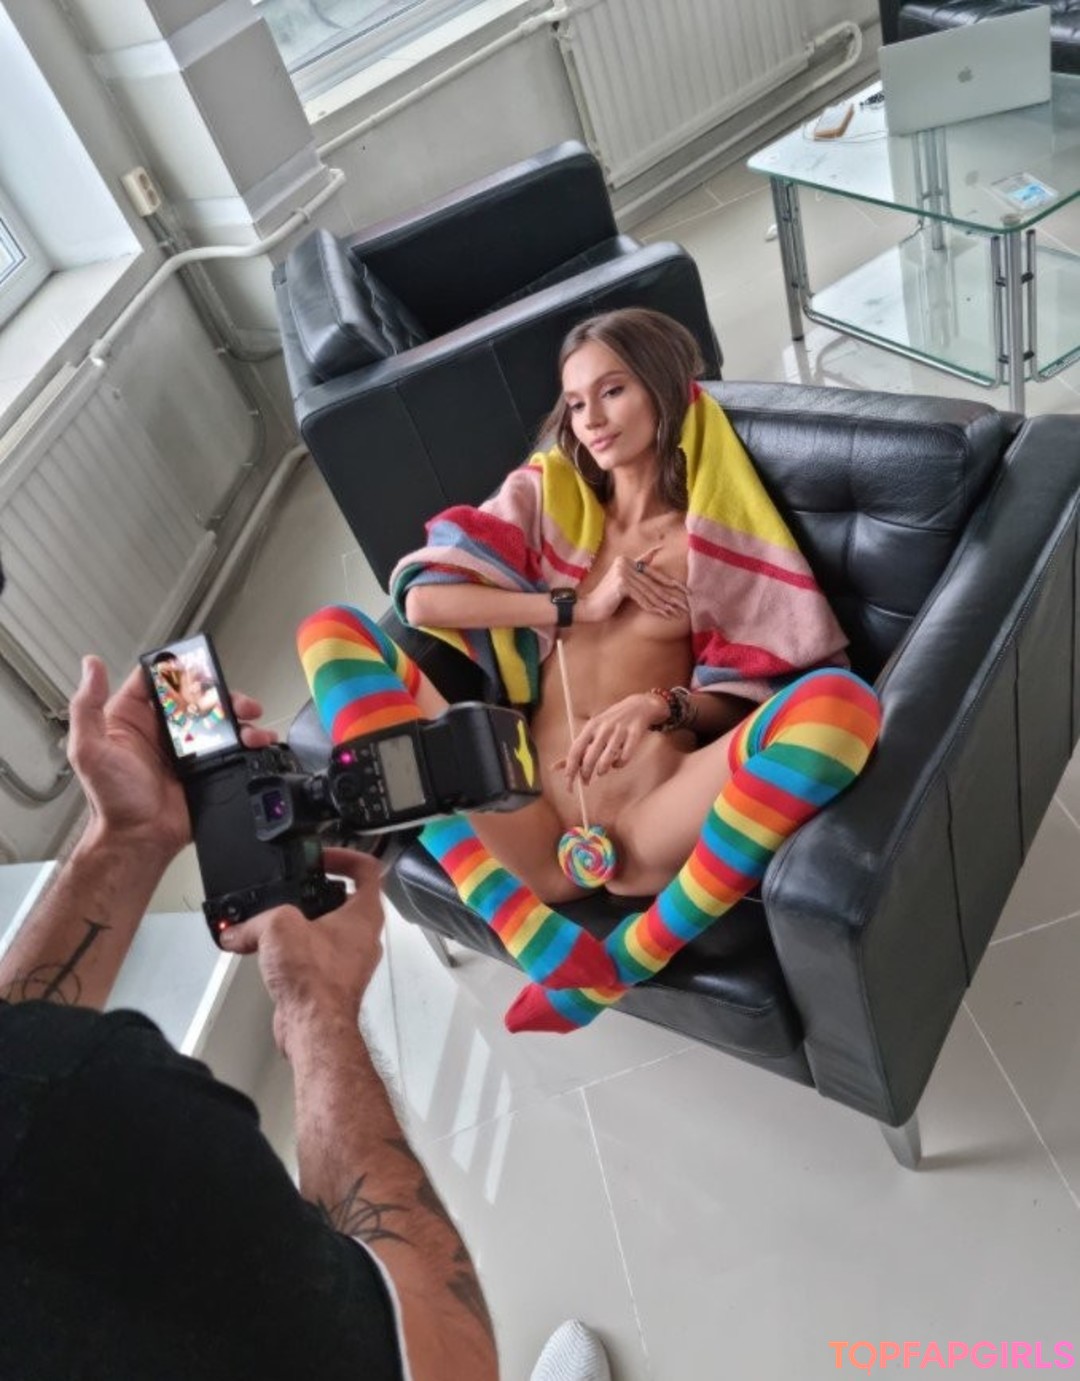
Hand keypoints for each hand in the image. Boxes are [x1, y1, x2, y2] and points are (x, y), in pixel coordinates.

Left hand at [68, 655, 274, 861]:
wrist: (140, 839)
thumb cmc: (111, 800)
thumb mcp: (89, 749)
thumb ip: (87, 706)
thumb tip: (91, 665)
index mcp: (132, 718)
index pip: (156, 681)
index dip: (177, 670)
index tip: (196, 668)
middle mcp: (160, 729)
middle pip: (195, 696)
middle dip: (219, 692)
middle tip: (232, 698)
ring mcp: (185, 747)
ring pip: (217, 718)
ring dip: (237, 714)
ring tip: (249, 720)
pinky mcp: (205, 766)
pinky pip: (230, 746)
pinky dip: (247, 740)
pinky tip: (255, 740)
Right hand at [218, 849, 384, 1059]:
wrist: (312, 1026)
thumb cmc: (316, 981)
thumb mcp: (278, 926)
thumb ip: (253, 921)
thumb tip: (236, 930)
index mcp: (364, 914)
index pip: (367, 869)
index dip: (345, 855)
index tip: (322, 857)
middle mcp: (362, 937)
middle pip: (344, 901)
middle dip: (313, 894)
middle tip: (293, 890)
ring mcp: (348, 961)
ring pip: (325, 932)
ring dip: (298, 926)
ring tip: (272, 924)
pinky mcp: (330, 982)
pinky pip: (311, 958)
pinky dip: (290, 954)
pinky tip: (265, 956)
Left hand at [560, 692, 663, 786]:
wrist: (638, 705)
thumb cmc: (610, 722)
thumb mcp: (592, 730)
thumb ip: (578, 748)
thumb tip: (555, 767)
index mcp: (591, 727)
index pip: (575, 750)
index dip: (570, 769)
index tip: (568, 783)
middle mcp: (603, 728)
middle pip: (590, 758)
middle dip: (586, 774)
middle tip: (586, 782)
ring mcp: (619, 731)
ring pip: (607, 759)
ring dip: (602, 770)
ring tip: (602, 771)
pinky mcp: (634, 734)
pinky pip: (625, 757)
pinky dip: (620, 764)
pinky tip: (618, 762)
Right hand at [577, 545, 689, 622]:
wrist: (588, 606)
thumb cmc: (606, 597)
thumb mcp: (622, 580)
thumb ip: (637, 568)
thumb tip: (656, 551)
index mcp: (627, 560)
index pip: (654, 572)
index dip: (671, 582)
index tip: (685, 590)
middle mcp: (626, 564)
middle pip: (653, 583)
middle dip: (671, 595)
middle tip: (685, 604)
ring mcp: (624, 573)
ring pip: (650, 592)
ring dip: (664, 604)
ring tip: (676, 612)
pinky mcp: (622, 585)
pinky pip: (642, 598)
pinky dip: (654, 608)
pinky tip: (663, 614)